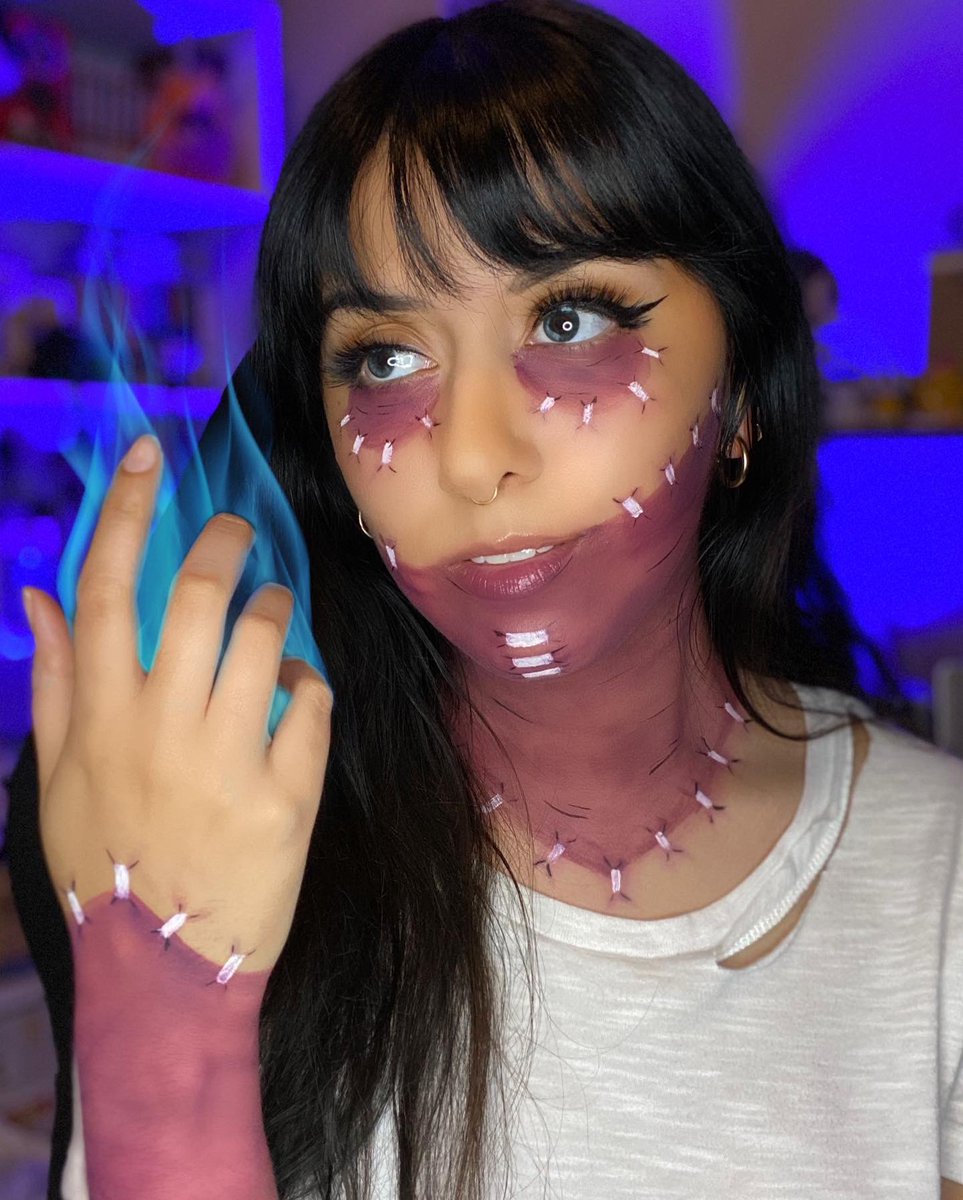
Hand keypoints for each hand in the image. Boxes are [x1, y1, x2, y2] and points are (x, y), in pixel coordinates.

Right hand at [24, 433, 331, 972]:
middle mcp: (159, 730)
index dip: (125, 510)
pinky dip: (310, 685)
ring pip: (266, 639)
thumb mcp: (56, 784)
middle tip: (239, 535)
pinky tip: (298, 696)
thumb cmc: (108, 868)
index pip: (105, 588)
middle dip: (225, 543)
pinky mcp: (286, 800)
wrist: (167, 972)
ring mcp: (227, 764)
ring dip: (276, 609)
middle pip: (199, 596)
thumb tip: (39, 596)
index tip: (148, 454)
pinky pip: (312, 706)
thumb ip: (54, 686)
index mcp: (97, 719)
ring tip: (275, 616)